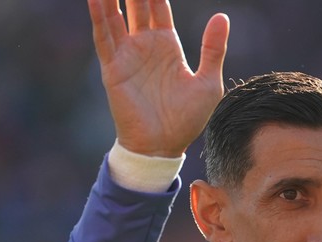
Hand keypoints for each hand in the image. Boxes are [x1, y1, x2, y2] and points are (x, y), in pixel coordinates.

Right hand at [88, 0, 228, 157]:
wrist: (163, 147)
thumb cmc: (186, 120)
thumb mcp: (207, 82)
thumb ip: (213, 48)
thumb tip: (221, 15)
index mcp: (167, 44)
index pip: (157, 5)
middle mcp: (144, 44)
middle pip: (135, 4)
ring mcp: (127, 55)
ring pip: (115, 15)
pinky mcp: (113, 68)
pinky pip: (104, 36)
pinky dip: (99, 15)